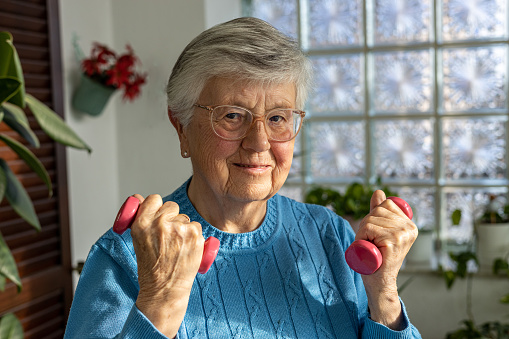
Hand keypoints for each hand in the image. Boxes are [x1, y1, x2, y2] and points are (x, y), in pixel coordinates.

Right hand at [130, 194, 203, 337]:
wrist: (164, 290)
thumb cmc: (150, 268)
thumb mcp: (137, 240)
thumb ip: (140, 218)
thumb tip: (139, 198)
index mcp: (142, 224)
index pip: (153, 199)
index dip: (156, 207)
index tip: (158, 215)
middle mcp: (161, 224)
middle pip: (171, 206)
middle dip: (171, 217)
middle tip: (168, 235)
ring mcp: (179, 229)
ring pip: (185, 218)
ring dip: (182, 228)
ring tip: (176, 246)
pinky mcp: (195, 235)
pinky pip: (196, 226)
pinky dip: (193, 236)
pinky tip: (186, 249)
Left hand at [356, 190, 417, 328]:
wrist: (380, 282)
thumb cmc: (378, 257)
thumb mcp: (379, 230)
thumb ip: (380, 211)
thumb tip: (378, 192)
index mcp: (409, 224)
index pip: (385, 204)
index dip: (374, 217)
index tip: (376, 234)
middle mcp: (409, 228)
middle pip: (376, 211)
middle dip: (366, 225)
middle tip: (371, 243)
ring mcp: (402, 234)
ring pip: (370, 220)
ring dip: (362, 233)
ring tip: (370, 248)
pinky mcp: (393, 241)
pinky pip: (368, 229)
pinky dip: (361, 238)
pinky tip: (368, 249)